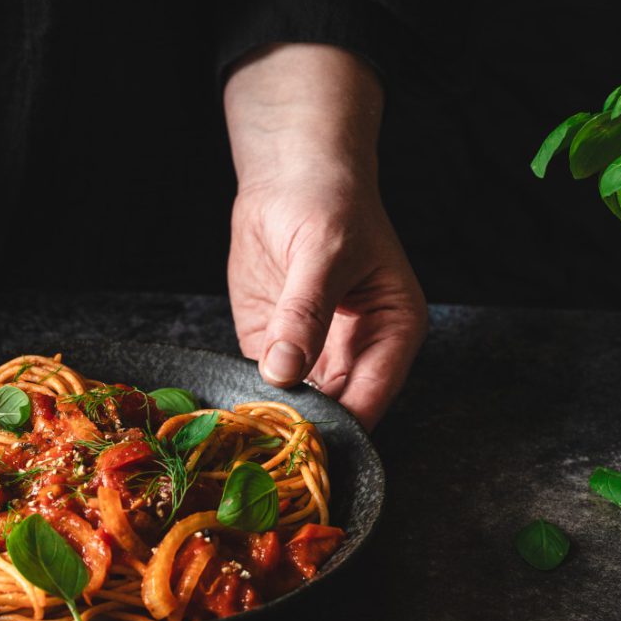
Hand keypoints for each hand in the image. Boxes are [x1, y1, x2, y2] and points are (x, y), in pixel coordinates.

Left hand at [224, 45, 426, 428]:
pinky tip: (227, 413)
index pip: (370, 398)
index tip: (299, 444)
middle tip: (262, 447)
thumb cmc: (327, 202)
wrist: (290, 174)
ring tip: (242, 437)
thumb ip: (304, 315)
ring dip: (270, 421)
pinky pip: (262, 386)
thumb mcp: (322, 255)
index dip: (338, 426)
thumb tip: (284, 372)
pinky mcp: (275, 348)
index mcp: (393, 333)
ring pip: (297, 408)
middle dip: (300, 432)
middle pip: (334, 413)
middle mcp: (359, 352)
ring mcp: (315, 354)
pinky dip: (245, 400)